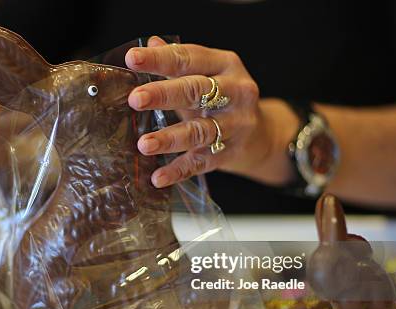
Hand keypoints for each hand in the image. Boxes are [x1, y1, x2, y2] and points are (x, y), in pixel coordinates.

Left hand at [125, 36, 294, 187]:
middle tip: (136, 98)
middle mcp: (234, 93)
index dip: (160, 59)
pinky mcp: (227, 154)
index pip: (189, 58)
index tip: (132, 59)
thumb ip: (179, 63)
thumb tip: (150, 44)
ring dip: (170, 138)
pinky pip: (200, 163)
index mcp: (225, 66)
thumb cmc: (224, 99)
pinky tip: (158, 177)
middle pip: (197, 92)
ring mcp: (234, 126)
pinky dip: (179, 171)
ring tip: (145, 144)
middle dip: (165, 94)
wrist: (262, 135)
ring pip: (200, 131)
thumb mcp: (207, 74)